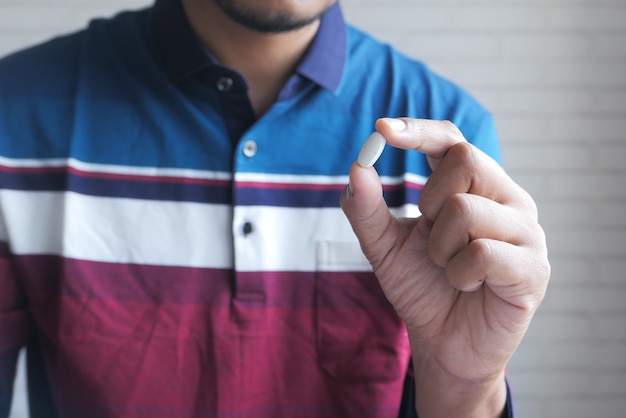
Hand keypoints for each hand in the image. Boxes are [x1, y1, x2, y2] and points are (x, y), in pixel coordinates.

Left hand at [340, 118, 549, 416]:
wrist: (443, 343)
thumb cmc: (420, 288)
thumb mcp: (383, 247)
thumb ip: (366, 209)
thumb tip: (357, 166)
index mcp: (472, 187)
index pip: (452, 139)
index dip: (419, 130)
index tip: (381, 130)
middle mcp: (505, 199)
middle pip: (465, 158)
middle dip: (429, 202)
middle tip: (431, 238)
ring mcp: (526, 231)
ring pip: (467, 210)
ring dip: (439, 249)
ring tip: (449, 270)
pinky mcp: (534, 268)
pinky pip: (483, 253)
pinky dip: (459, 275)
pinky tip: (468, 287)